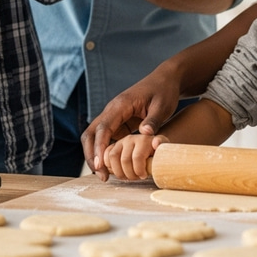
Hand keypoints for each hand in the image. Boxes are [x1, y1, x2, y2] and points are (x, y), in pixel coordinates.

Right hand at [82, 64, 181, 178]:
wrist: (165, 80)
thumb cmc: (164, 91)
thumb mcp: (162, 106)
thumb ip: (153, 120)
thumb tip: (145, 135)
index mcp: (121, 105)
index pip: (103, 127)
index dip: (99, 147)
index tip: (99, 165)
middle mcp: (112, 111)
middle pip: (91, 133)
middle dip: (91, 155)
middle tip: (101, 175)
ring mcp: (114, 117)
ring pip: (95, 137)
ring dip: (96, 156)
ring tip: (105, 176)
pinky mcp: (119, 123)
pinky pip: (106, 139)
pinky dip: (105, 153)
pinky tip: (112, 167)